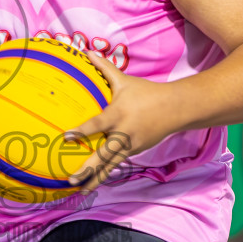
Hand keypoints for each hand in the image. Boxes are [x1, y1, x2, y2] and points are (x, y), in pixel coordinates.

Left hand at [63, 51, 176, 193]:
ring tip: (80, 191)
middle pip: (104, 154)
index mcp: (119, 114)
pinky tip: (92, 184)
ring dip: (95, 178)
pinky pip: (117, 163)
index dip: (83, 131)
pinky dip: (105, 174)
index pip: (98, 124)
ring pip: (111, 165)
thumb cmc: (146, 92)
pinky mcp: (135, 152)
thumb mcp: (124, 80)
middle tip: (71, 179)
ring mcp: (131, 145)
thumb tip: (85, 50)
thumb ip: (104, 67)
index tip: (66, 137)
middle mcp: (124, 133)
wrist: (176, 109)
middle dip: (88, 168)